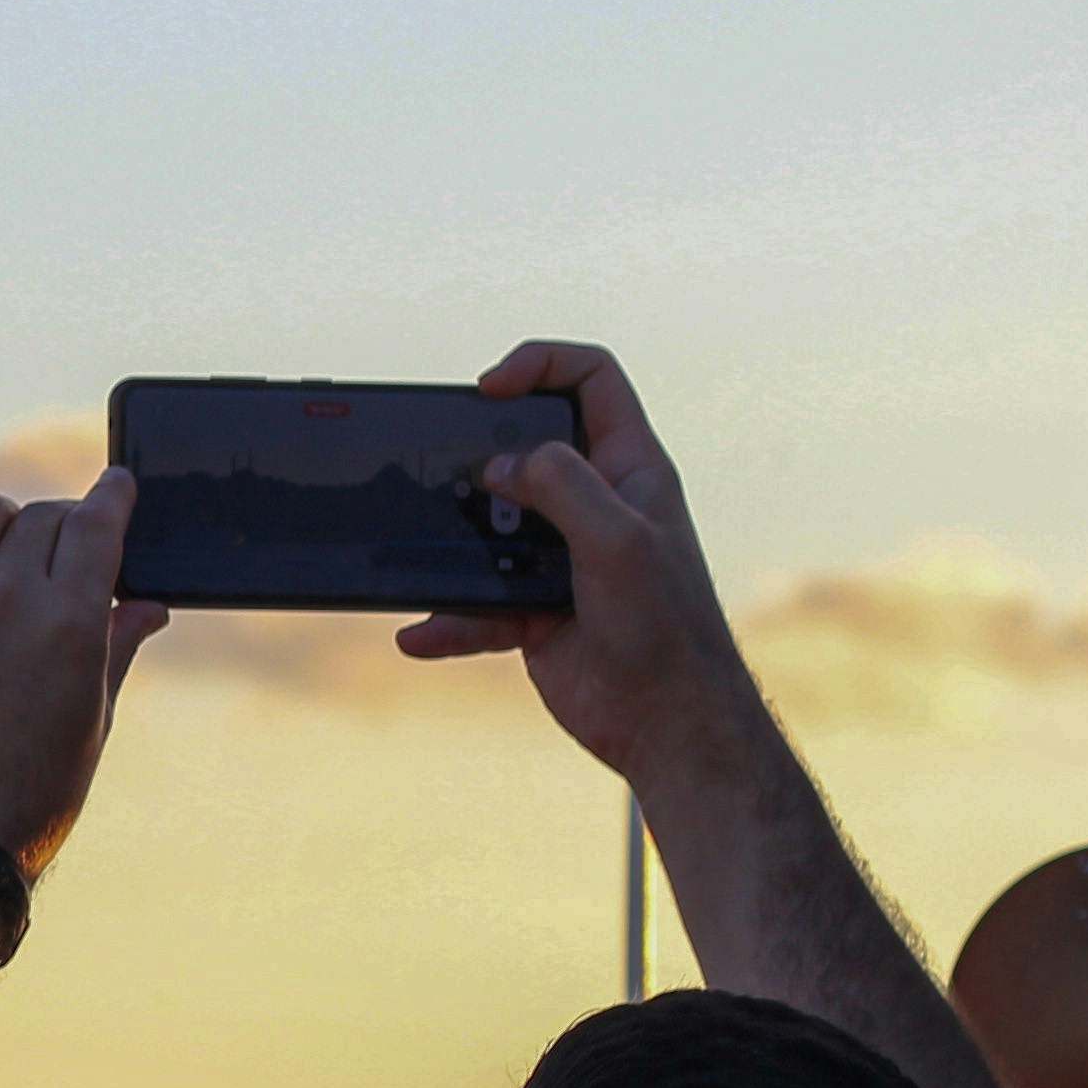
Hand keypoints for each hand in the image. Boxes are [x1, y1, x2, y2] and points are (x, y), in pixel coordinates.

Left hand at [0, 467, 166, 875]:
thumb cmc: (36, 791)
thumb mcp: (93, 718)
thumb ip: (117, 646)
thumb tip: (149, 603)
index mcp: (71, 622)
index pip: (97, 522)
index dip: (111, 495)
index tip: (115, 486)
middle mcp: (8, 603)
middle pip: (42, 517)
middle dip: (60, 527)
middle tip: (58, 556)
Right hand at [395, 341, 766, 775]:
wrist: (667, 722)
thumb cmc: (665, 627)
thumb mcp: (618, 539)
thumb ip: (561, 486)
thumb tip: (500, 465)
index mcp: (630, 469)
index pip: (592, 381)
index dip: (541, 365)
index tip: (489, 388)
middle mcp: (595, 505)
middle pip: (528, 448)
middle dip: (482, 452)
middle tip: (446, 466)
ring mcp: (561, 558)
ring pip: (491, 527)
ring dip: (455, 541)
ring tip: (424, 553)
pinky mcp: (534, 610)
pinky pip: (476, 604)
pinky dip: (447, 620)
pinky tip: (420, 635)